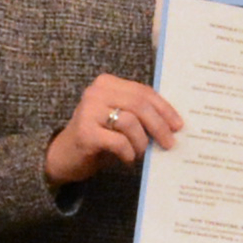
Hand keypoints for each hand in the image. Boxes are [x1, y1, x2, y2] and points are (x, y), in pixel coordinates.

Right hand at [45, 74, 179, 185]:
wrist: (64, 156)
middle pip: (139, 104)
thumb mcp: (119, 119)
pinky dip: (128, 153)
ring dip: (141, 142)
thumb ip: (140, 114)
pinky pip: (118, 142)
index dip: (164, 109)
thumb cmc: (98, 137)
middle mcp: (96, 93)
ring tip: (140, 153)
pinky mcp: (85, 133)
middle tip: (169, 143)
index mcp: (107, 83)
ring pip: (130, 122)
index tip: (178, 125)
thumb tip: (173, 124)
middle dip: (159, 126)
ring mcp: (88, 111)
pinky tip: (127, 159)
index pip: (143, 92)